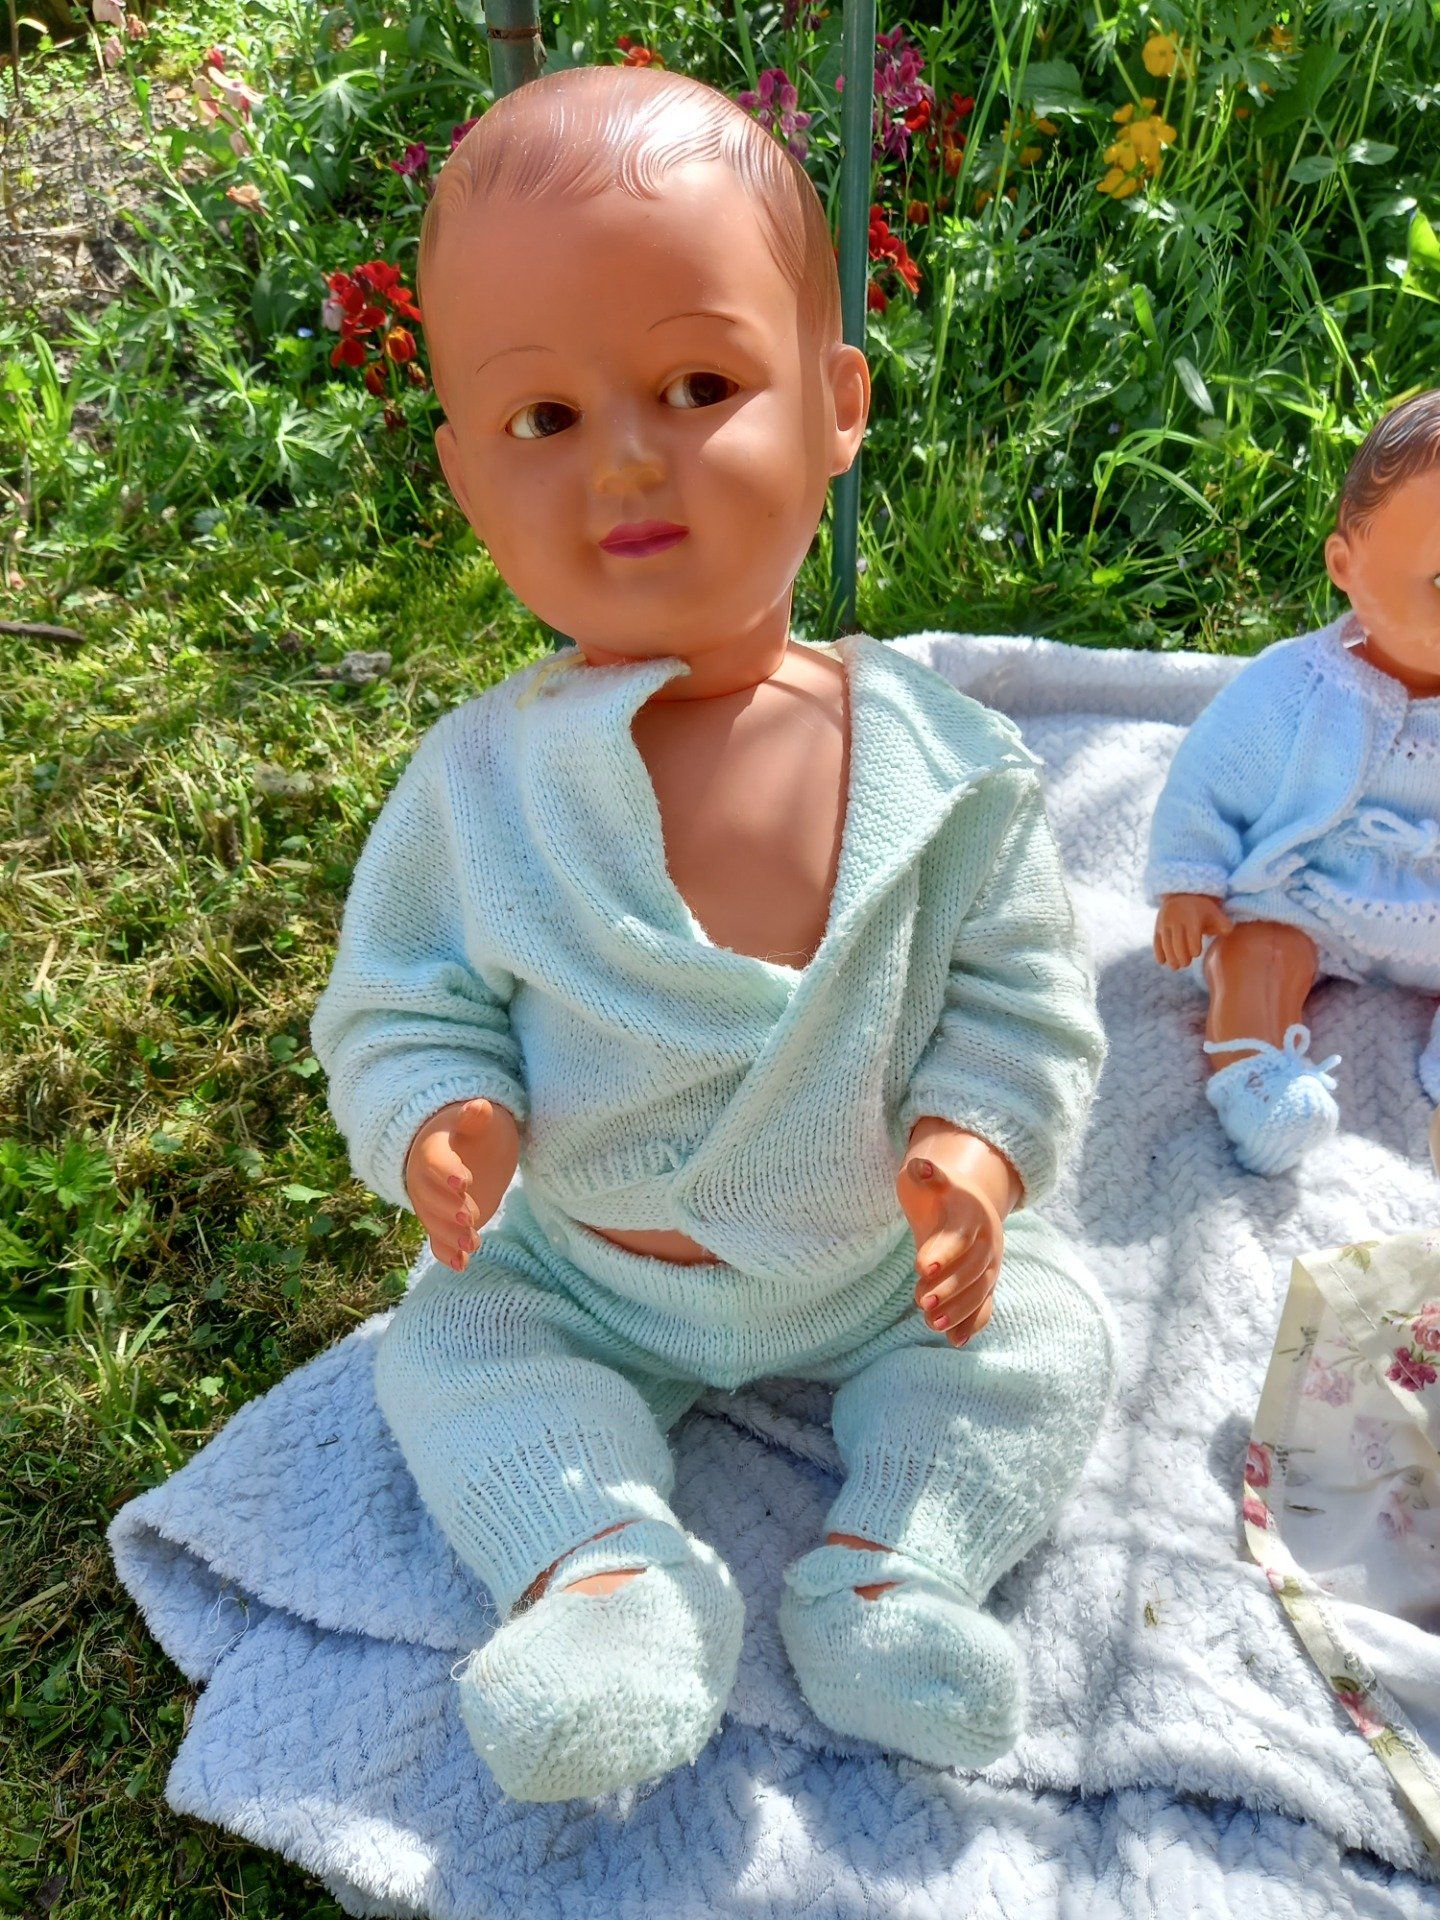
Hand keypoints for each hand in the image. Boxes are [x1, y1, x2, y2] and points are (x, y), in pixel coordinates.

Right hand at [404, 1097, 519, 1271]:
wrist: (460, 1147)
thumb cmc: (471, 1131)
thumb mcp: (478, 1120)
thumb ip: (476, 1118)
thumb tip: (479, 1106)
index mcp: (432, 1150)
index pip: (435, 1162)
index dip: (447, 1172)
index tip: (465, 1182)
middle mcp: (424, 1180)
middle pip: (430, 1197)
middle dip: (449, 1210)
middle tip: (471, 1219)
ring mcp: (430, 1203)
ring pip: (433, 1222)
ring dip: (450, 1236)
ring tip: (473, 1244)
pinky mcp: (441, 1222)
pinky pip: (437, 1240)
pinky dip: (447, 1253)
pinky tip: (462, 1264)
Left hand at [896, 1120, 1020, 1347]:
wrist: (966, 1202)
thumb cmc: (937, 1192)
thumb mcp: (926, 1178)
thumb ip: (924, 1175)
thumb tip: (921, 1168)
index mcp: (971, 1215)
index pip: (959, 1237)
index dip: (943, 1253)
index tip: (920, 1267)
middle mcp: (986, 1243)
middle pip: (972, 1270)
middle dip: (948, 1288)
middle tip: (921, 1302)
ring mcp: (988, 1266)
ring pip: (979, 1292)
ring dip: (958, 1311)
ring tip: (932, 1324)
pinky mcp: (983, 1285)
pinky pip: (984, 1307)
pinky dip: (973, 1324)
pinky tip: (955, 1340)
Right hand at [1154, 893, 1232, 970]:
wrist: (1181, 896)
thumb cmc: (1201, 909)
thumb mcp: (1213, 912)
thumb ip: (1223, 923)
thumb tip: (1228, 932)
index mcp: (1191, 918)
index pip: (1192, 936)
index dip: (1194, 948)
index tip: (1197, 954)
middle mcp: (1176, 920)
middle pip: (1176, 942)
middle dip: (1181, 956)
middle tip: (1185, 964)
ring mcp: (1164, 924)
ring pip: (1165, 944)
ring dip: (1170, 957)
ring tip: (1175, 967)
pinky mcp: (1157, 927)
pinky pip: (1156, 941)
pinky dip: (1158, 952)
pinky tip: (1162, 962)